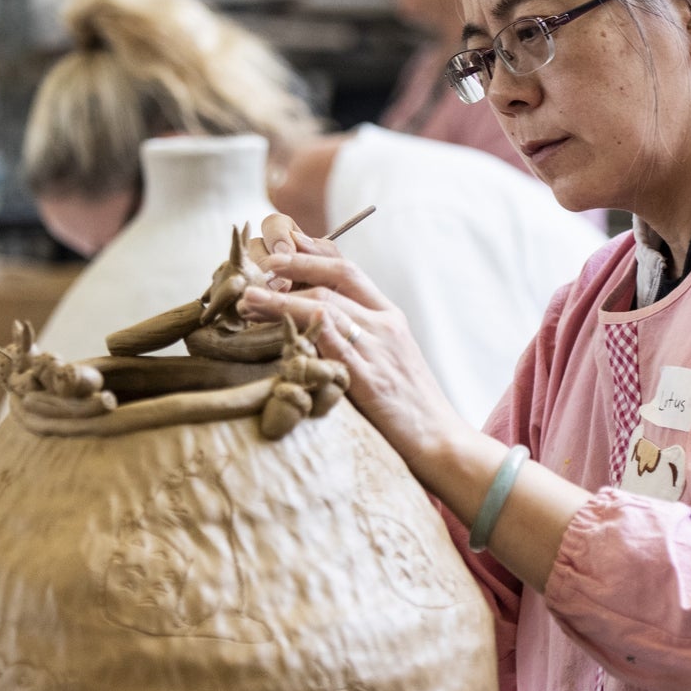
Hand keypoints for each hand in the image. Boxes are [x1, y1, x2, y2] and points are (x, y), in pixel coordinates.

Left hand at [239, 215, 467, 466]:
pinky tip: (277, 324)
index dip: (310, 254)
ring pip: (325, 307)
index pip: (348, 269)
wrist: (441, 440)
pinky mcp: (369, 380)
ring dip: (280, 300)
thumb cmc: (409, 404)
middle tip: (257, 269)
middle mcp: (385, 325)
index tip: (278, 250)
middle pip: (333, 279)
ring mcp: (378, 349)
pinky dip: (304, 328)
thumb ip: (358, 335)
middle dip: (290, 268)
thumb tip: (313, 321)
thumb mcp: (388, 358)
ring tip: (249, 300)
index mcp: (389, 316)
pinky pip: (333, 344)